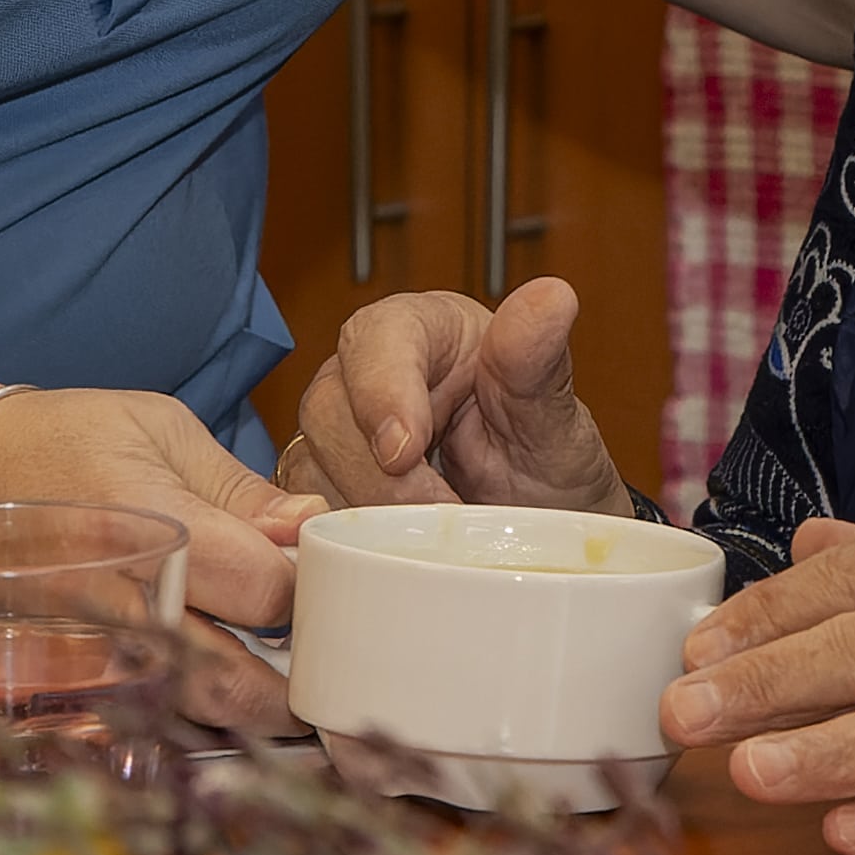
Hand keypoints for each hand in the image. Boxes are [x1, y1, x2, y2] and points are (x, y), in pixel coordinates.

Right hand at [0, 387, 325, 734]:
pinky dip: (192, 709)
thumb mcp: (163, 428)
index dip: (306, 590)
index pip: (262, 590)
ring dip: (248, 709)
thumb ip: (241, 487)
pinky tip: (216, 681)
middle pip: (231, 679)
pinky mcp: (69, 674)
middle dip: (290, 680)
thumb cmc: (66, 436)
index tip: (318, 577)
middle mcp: (114, 598)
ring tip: (281, 679)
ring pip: (190, 714)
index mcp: (147, 520)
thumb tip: (309, 527)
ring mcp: (87, 649)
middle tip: (320, 659)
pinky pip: (147, 710)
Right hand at [290, 281, 633, 520]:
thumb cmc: (547, 463)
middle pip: (329, 405)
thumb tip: (552, 298)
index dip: (383, 391)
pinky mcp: (326, 489)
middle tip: (436, 513)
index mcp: (427, 330)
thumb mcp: (555, 419)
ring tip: (427, 539)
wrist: (541, 533)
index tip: (406, 450)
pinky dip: (332, 541)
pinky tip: (380, 556)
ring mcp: (342, 434)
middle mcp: (372, 374)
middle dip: (375, 472)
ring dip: (359, 513)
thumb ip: (540, 360)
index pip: (378, 336)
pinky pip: (300, 514)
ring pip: (307, 464)